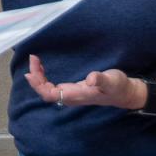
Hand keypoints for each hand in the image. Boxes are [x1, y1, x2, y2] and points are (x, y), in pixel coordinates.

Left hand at [24, 54, 144, 109]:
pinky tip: (42, 68)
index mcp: (77, 95)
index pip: (50, 94)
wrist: (125, 93)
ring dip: (38, 77)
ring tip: (35, 61)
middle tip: (33, 59)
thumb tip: (90, 79)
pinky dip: (44, 77)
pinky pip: (52, 87)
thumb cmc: (118, 87)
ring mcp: (71, 94)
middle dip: (36, 78)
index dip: (38, 85)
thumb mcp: (112, 81)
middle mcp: (71, 97)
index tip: (31, 71)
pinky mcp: (72, 90)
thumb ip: (101, 80)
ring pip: (47, 90)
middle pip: (45, 92)